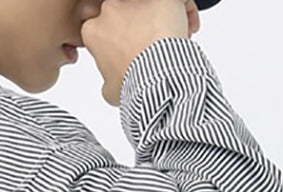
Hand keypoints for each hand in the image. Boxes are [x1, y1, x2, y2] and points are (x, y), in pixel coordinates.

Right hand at [81, 0, 199, 106]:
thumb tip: (112, 83)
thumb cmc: (134, 84)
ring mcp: (136, 1)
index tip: (127, 54)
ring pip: (149, 4)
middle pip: (124, 13)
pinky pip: (176, 1)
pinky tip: (189, 28)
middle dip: (137, 25)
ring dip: (160, 17)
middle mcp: (111, 10)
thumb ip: (108, 79)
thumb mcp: (110, 92)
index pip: (101, 30)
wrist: (157, 79)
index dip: (115, 42)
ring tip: (174, 37)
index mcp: (94, 31)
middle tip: (151, 45)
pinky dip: (184, 10)